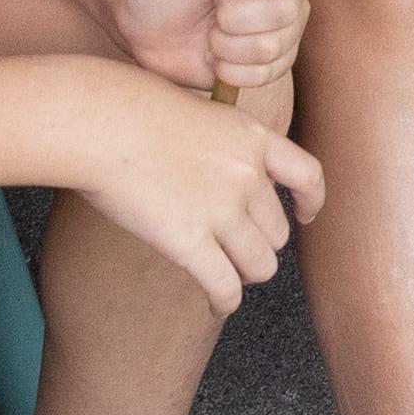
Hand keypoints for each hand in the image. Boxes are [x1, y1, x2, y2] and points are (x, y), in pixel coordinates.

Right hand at [78, 75, 326, 312]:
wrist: (102, 122)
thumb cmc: (134, 110)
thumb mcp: (201, 113)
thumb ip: (225, 145)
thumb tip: (230, 176)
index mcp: (253, 138)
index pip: (308, 175)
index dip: (311, 202)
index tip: (304, 216)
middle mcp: (247, 175)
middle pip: (278, 232)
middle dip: (258, 244)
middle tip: (234, 248)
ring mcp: (221, 210)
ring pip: (260, 266)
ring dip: (244, 274)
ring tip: (225, 275)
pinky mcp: (190, 242)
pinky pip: (225, 287)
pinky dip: (224, 301)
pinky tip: (215, 304)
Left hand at [113, 0, 321, 95]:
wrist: (138, 26)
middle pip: (287, 8)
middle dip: (234, 14)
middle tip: (211, 3)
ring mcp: (280, 30)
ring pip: (273, 46)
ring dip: (226, 42)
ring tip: (208, 29)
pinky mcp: (267, 65)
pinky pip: (262, 75)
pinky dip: (228, 68)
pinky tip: (212, 54)